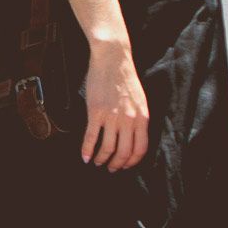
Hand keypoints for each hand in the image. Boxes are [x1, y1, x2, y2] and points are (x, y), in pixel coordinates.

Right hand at [81, 42, 149, 170]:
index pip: (140, 149)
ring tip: (97, 162)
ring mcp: (112, 117)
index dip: (132, 161)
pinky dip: (86, 150)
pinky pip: (91, 137)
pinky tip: (84, 157)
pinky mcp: (96, 112)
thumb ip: (138, 118)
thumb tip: (133, 136)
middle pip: (124, 152)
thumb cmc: (125, 78)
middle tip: (110, 168)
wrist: (113, 59)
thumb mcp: (140, 100)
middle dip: (116, 165)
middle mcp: (128, 120)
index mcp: (142, 118)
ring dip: (101, 159)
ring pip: (107, 148)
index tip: (125, 165)